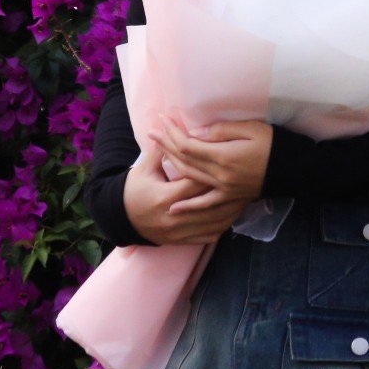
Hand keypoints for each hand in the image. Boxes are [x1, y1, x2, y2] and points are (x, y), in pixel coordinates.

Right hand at [124, 148, 252, 244]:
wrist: (121, 219)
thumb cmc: (133, 189)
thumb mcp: (143, 168)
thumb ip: (160, 151)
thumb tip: (172, 128)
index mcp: (164, 197)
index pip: (195, 183)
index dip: (213, 173)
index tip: (228, 163)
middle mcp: (174, 217)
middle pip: (209, 203)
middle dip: (228, 192)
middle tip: (247, 181)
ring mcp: (178, 232)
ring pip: (213, 222)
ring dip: (231, 211)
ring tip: (246, 197)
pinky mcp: (181, 241)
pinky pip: (208, 236)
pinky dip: (222, 226)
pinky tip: (234, 215)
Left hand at [148, 114, 271, 208]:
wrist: (292, 169)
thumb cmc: (273, 143)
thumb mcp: (250, 129)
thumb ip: (221, 131)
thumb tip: (197, 132)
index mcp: (223, 156)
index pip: (189, 144)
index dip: (173, 132)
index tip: (163, 120)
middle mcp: (220, 175)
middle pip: (184, 160)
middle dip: (166, 144)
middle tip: (152, 132)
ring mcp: (224, 189)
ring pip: (190, 177)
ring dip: (171, 164)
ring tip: (158, 151)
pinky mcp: (230, 197)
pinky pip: (206, 203)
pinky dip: (189, 206)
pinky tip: (175, 208)